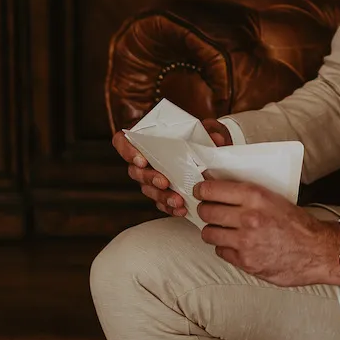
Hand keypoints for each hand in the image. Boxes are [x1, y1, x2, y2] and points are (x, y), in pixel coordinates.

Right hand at [112, 118, 231, 216]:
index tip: (142, 160)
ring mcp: (150, 177)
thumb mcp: (206, 129)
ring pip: (147, 189)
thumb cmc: (201, 137)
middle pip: (135, 171)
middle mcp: (143, 159)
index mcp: (146, 138)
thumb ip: (210, 132)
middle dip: (149, 178)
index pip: (122, 141)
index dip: (127, 151)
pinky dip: (170, 207)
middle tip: (164, 182)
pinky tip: (181, 210)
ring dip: (161, 196)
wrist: (209, 153)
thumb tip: (217, 141)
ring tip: (177, 200)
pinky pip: (159, 203)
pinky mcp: (161, 192)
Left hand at [194, 178, 339, 287]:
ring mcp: (245, 241)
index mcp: (255, 196)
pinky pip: (221, 251)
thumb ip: (247, 194)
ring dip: (213, 230)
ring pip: (209, 233)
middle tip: (209, 210)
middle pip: (206, 211)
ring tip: (221, 229)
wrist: (317, 250)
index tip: (200, 191)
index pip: (212, 189)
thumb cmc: (298, 224)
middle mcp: (247, 217)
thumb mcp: (274, 198)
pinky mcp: (246, 261)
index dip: (202, 190)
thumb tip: (219, 185)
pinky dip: (225, 248)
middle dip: (205, 210)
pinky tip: (235, 244)